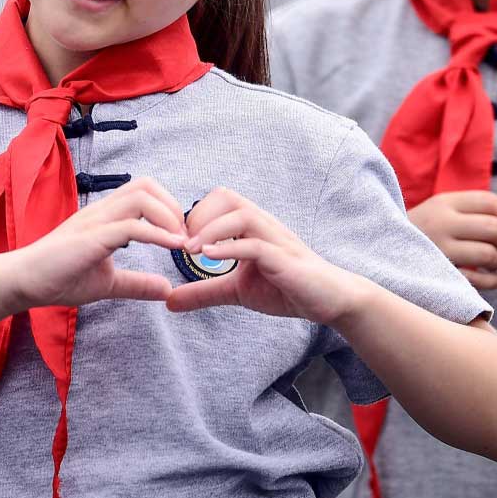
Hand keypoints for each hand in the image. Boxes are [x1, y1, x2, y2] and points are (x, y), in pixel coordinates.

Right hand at [0, 178, 181, 311]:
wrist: (23, 282)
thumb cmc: (58, 278)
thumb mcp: (108, 283)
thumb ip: (136, 283)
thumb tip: (167, 289)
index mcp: (105, 217)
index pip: (143, 192)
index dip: (168, 209)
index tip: (181, 237)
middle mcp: (101, 211)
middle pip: (146, 185)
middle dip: (172, 207)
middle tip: (184, 237)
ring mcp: (95, 221)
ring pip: (141, 196)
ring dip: (168, 216)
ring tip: (180, 242)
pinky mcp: (91, 237)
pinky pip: (131, 226)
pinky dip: (157, 234)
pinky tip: (172, 248)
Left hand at [165, 188, 374, 325]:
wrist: (328, 301)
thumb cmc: (285, 288)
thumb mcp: (236, 290)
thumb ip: (204, 291)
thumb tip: (168, 301)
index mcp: (250, 226)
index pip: (218, 199)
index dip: (193, 214)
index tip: (177, 240)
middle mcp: (262, 225)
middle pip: (226, 195)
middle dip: (198, 215)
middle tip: (182, 244)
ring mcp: (275, 239)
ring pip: (241, 214)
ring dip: (211, 229)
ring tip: (192, 252)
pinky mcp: (285, 260)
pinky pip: (256, 244)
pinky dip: (231, 249)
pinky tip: (211, 260)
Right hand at [408, 191, 496, 290]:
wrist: (382, 250)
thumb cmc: (421, 229)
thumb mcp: (441, 207)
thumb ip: (473, 204)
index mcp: (444, 203)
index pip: (492, 203)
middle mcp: (441, 224)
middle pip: (494, 228)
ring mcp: (440, 252)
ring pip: (489, 254)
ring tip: (492, 262)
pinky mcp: (441, 277)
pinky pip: (479, 281)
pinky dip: (495, 281)